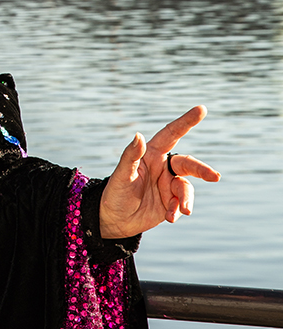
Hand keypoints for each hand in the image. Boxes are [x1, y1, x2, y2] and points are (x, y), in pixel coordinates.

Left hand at [99, 105, 220, 238]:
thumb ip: (131, 156)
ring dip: (185, 199)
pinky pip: (180, 205)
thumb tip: (139, 135)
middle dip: (202, 170)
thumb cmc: (115, 192)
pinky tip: (170, 217)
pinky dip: (177, 211)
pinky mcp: (171, 202)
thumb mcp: (122, 175)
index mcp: (151, 154)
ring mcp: (168, 184)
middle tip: (215, 177)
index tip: (201, 109)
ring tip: (184, 211)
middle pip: (188, 163)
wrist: (114, 219)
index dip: (186, 122)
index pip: (171, 134)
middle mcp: (162, 167)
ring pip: (185, 188)